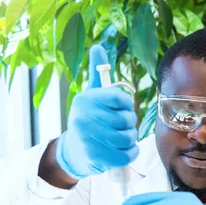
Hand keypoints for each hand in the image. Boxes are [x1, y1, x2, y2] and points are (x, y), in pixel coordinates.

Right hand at [55, 44, 137, 178]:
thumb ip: (98, 72)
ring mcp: (88, 138)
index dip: (126, 106)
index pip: (122, 98)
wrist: (75, 151)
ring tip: (118, 138)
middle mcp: (84, 116)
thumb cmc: (90, 119)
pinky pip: (128, 154)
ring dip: (130, 139)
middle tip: (117, 126)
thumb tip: (97, 47)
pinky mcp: (96, 157)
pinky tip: (120, 150)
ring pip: (130, 137)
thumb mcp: (92, 95)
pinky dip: (130, 153)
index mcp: (86, 99)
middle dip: (129, 124)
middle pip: (128, 119)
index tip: (119, 109)